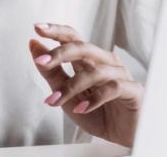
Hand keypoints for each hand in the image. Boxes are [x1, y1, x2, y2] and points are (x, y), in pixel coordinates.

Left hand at [29, 23, 143, 147]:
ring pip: (95, 71)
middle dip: (60, 53)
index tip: (37, 28)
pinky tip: (81, 108)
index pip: (73, 38)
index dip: (56, 31)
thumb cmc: (98, 113)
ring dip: (71, 86)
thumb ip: (52, 72)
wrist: (123, 137)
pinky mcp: (132, 90)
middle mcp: (105, 62)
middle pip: (83, 48)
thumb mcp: (67, 95)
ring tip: (55, 101)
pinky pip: (113, 88)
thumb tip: (34, 44)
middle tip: (42, 62)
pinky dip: (94, 99)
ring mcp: (120, 75)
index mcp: (89, 60)